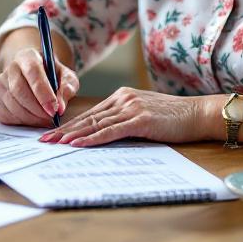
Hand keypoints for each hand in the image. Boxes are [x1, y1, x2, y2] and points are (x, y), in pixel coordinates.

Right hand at [0, 46, 78, 125]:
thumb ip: (67, 87)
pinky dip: (22, 122)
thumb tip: (60, 107)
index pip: (32, 72)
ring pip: (12, 104)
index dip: (43, 93)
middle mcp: (10, 68)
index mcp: (28, 57)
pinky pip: (7, 115)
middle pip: (18, 90)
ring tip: (46, 120)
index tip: (54, 109)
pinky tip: (34, 119)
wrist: (37, 78)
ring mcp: (1, 85)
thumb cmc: (53, 76)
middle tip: (51, 118)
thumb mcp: (66, 77)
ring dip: (31, 118)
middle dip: (37, 109)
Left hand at [38, 87, 205, 146]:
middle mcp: (123, 99)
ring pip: (95, 124)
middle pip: (88, 118)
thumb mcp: (145, 114)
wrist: (198, 113)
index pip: (91, 113)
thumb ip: (125, 120)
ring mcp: (131, 108)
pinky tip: (77, 144)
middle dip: (64, 131)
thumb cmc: (175, 118)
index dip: (70, 124)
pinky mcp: (140, 120)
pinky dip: (92, 138)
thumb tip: (105, 135)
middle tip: (43, 141)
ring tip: (54, 144)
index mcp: (122, 97)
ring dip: (72, 136)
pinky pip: (110, 131)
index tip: (53, 134)